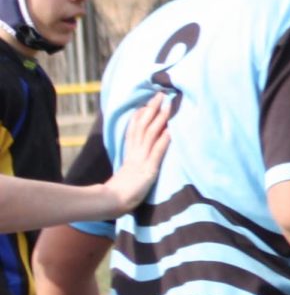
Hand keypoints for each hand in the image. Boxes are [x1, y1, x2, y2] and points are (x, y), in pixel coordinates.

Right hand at [103, 96, 173, 213]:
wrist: (113, 201)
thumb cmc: (122, 189)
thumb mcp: (128, 169)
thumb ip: (133, 159)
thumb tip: (139, 152)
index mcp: (130, 152)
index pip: (134, 128)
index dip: (141, 114)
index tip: (148, 101)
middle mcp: (135, 152)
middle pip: (143, 126)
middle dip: (152, 109)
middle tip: (160, 94)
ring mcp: (142, 159)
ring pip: (150, 134)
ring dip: (160, 119)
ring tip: (169, 105)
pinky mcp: (149, 169)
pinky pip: (157, 152)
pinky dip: (164, 141)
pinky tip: (172, 131)